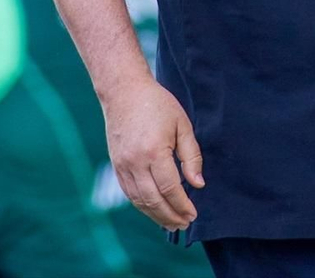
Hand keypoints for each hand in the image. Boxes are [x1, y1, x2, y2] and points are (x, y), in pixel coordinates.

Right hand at [102, 77, 204, 231]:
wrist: (124, 92)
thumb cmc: (157, 104)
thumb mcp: (182, 125)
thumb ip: (191, 156)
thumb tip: (198, 184)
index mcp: (154, 151)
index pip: (170, 188)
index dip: (183, 204)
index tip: (193, 213)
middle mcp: (135, 162)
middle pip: (154, 200)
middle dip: (171, 216)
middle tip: (185, 224)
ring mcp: (123, 165)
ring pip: (139, 200)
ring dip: (156, 216)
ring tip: (172, 223)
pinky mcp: (116, 165)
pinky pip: (129, 193)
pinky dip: (142, 205)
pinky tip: (154, 210)